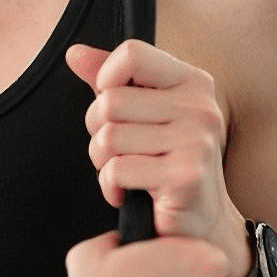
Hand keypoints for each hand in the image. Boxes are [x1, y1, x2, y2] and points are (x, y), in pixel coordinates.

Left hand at [67, 40, 246, 270]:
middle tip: (120, 152)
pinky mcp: (185, 176)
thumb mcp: (143, 114)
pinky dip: (110, 186)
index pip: (131, 54)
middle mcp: (200, 107)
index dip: (107, 80)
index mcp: (193, 83)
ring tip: (126, 173)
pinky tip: (127, 193)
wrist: (201, 222)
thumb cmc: (167, 163)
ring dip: (102, 162)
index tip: (113, 106)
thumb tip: (75, 53)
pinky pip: (117, 170)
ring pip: (108, 137)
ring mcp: (195, 141)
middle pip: (109, 101)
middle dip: (98, 131)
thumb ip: (112, 81)